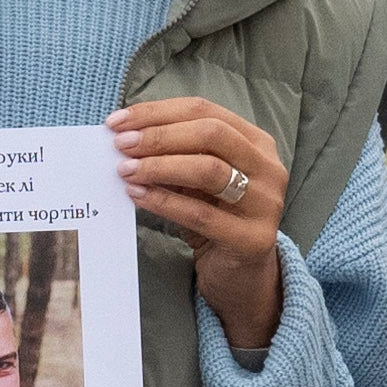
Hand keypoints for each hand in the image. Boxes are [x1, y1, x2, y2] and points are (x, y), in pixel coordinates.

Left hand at [111, 93, 292, 359]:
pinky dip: (164, 202)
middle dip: (159, 136)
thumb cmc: (214, 218)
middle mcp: (269, 168)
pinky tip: (137, 196)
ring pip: (209, 170)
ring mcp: (266, 203)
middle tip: (121, 145)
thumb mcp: (197, 180)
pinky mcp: (253, 239)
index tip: (118, 121)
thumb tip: (126, 135)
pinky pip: (201, 214)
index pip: (205, 111)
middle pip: (210, 134)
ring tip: (125, 170)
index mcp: (256, 142)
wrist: (241, 275)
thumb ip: (174, 155)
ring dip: (160, 166)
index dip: (158, 112)